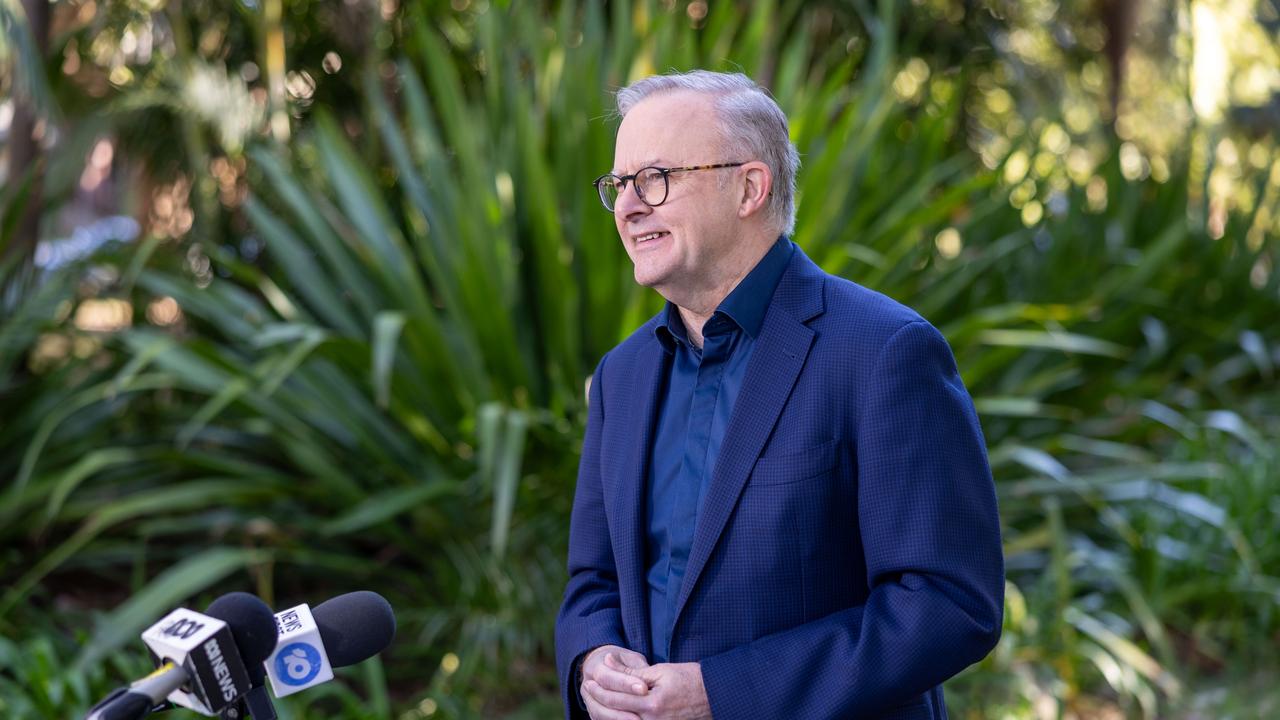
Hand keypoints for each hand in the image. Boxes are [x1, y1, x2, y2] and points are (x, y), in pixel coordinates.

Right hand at [580, 645, 649, 719]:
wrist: (604, 669)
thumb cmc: (622, 662)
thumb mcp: (630, 659)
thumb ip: (636, 669)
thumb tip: (647, 680)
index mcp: (594, 667)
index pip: (607, 677)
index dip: (625, 684)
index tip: (644, 688)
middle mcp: (587, 685)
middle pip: (603, 698)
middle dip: (625, 703)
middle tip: (647, 707)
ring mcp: (589, 701)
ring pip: (600, 713)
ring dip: (620, 717)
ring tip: (639, 719)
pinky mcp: (594, 713)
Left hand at [585, 659, 711, 719]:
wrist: (716, 695)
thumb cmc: (690, 678)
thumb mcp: (661, 671)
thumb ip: (632, 672)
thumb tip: (608, 662)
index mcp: (652, 705)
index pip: (616, 698)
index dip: (600, 688)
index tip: (589, 679)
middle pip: (616, 714)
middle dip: (599, 701)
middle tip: (587, 689)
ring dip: (608, 712)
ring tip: (597, 700)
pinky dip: (624, 718)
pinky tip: (616, 711)